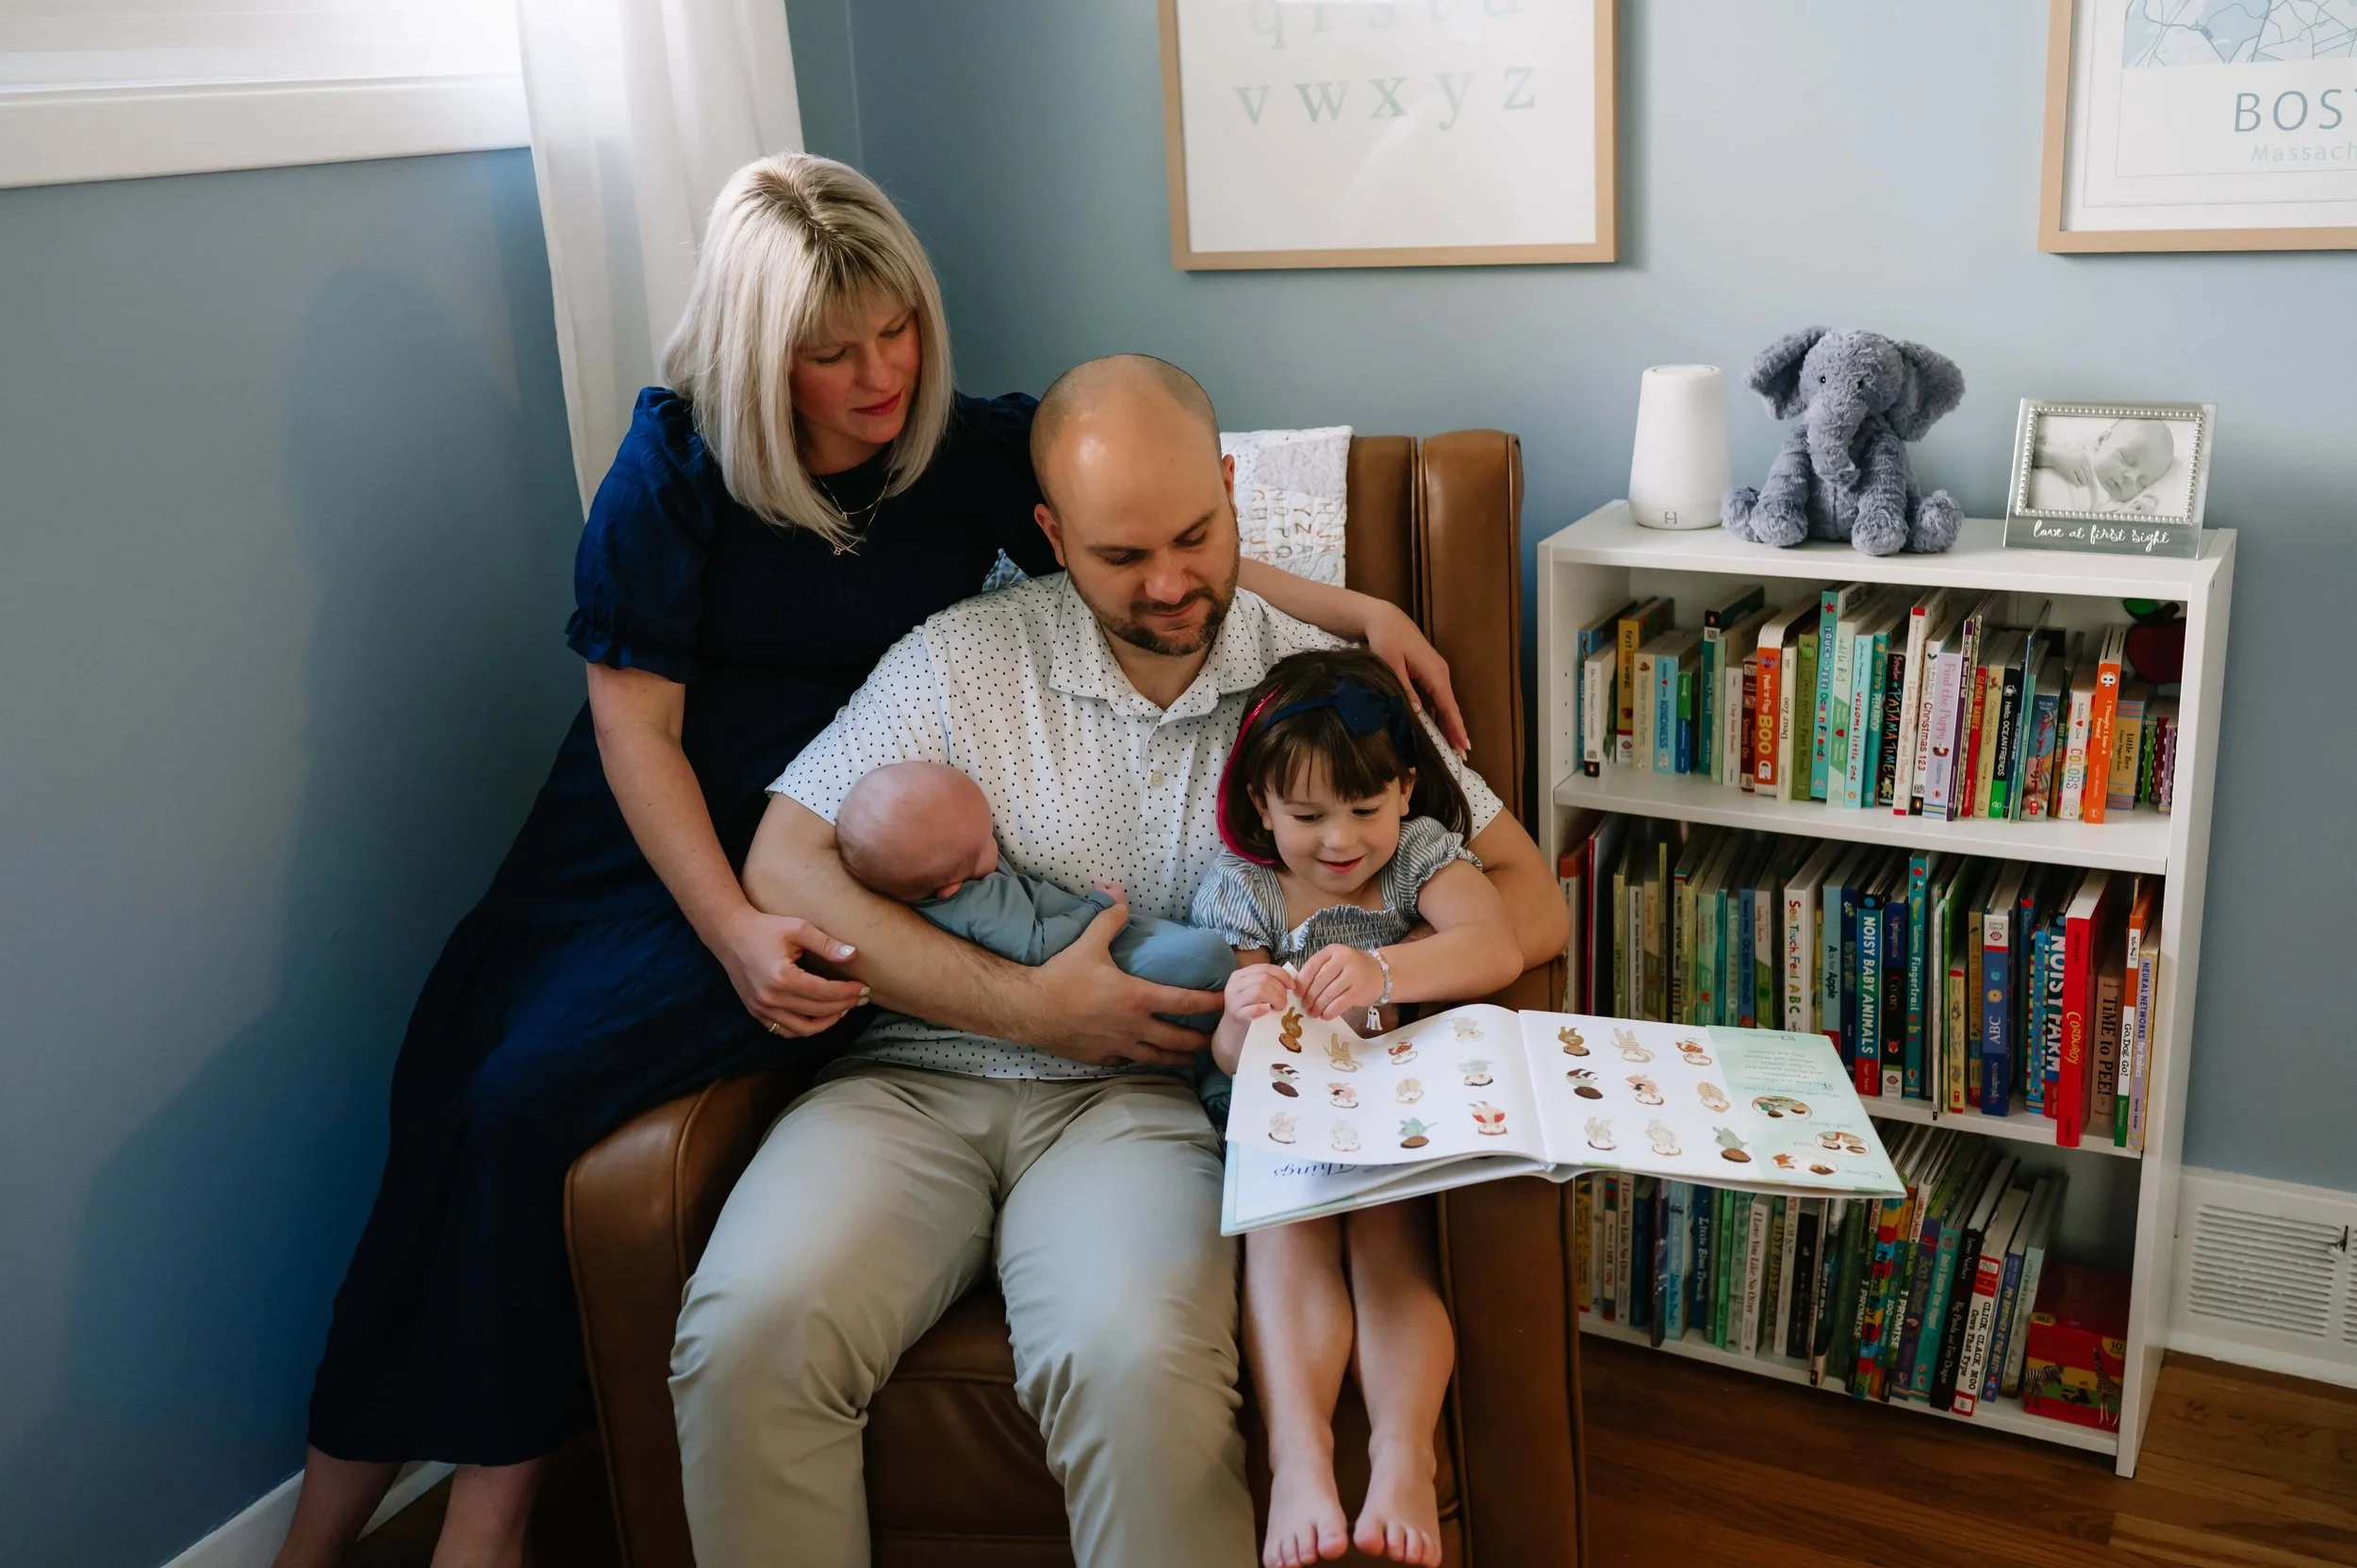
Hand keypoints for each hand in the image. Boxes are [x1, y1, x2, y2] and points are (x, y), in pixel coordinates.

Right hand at [716, 907, 868, 1036]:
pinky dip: (805, 1028)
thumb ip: (826, 943)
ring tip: (844, 1009)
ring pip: (803, 1029)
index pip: (825, 993)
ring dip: (827, 1022)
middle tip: (861, 998)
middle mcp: (771, 998)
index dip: (849, 992)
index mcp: (783, 977)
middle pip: (818, 1012)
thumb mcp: (798, 928)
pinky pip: (785, 1031)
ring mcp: (762, 1009)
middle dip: (845, 1006)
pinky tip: (819, 1017)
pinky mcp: (756, 1013)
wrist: (730, 935)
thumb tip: (853, 955)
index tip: (865, 987)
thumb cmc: (765, 928)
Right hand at [1029, 892, 1224, 1066]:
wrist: (1029, 1010)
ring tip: (1192, 1057)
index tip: (1226, 1002)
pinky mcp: (1102, 1058)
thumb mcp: (1088, 943)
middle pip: (1179, 1039)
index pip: (1186, 1002)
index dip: (1211, 1003)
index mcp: (1138, 998)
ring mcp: (1119, 1047)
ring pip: (1158, 1058)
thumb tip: (1119, 894)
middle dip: (1201, 1041)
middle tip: (1216, 1040)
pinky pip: (1130, 1061)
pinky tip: (1147, 1057)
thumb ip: (1109, 919)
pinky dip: (1143, 1059)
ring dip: (1178, 1058)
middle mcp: (1135, 1027)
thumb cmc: (1062, 977)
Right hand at [1224, 962, 1294, 1021]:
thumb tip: (1291, 981)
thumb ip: (1269, 983)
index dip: (1282, 975)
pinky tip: (1267, 1011)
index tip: (1292, 986)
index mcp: (1240, 975)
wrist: (1234, 1032)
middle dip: (1280, 990)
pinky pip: (1251, 1009)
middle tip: (1284, 1003)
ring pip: (1259, 991)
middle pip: (1263, 979)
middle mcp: (1234, 985)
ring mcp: (1233, 1000)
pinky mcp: (1235, 1015)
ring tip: (1278, 1008)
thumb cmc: (1250, 1010)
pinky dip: (1262, 1009)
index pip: (1265, 968)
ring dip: (1275, 999)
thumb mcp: (1256, 993)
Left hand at [1296, 944, 1386, 1020]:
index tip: (1297, 993)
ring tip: (1313, 1013)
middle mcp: (1343, 959)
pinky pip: (1340, 1003)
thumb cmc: (1352, 969)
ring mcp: (1352, 974)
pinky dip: (1330, 1011)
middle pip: (1319, 981)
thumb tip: (1299, 989)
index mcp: (1333, 951)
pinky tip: (1325, 1015)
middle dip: (1309, 997)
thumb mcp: (1335, 962)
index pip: (1312, 965)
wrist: (1381, 973)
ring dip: (1318, 1006)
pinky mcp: (1359, 990)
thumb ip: (1319, 971)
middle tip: (1304, 1006)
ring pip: (1328, 993)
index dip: (1302, 982)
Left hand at [1363, 602, 1469, 753]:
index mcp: (1434, 673)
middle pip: (1450, 707)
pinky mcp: (1429, 672)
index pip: (1448, 706)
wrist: (1385, 619)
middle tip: (1462, 755)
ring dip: (1448, 724)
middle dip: (1456, 730)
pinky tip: (1438, 727)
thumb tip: (1418, 713)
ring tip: (1453, 746)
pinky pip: (1437, 697)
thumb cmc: (1386, 639)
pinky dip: (1439, 713)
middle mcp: (1440, 673)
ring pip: (1444, 703)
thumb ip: (1404, 690)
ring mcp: (1436, 673)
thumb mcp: (1391, 666)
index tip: (1462, 746)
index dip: (1455, 728)